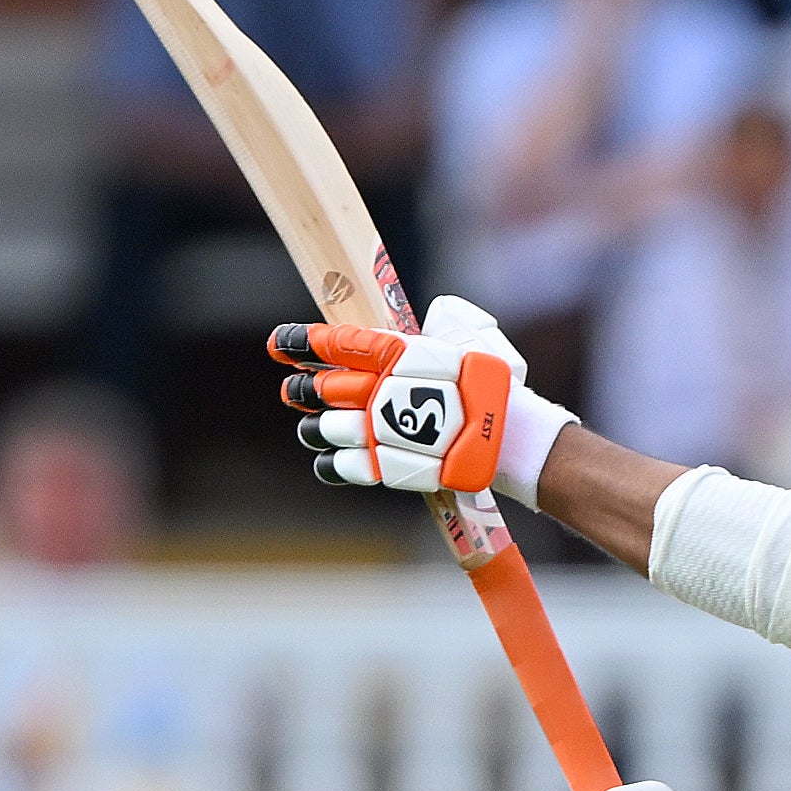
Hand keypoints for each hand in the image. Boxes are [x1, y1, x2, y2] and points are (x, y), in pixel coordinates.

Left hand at [275, 293, 573, 497]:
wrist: (511, 435)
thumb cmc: (492, 381)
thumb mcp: (465, 334)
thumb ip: (432, 325)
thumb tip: (415, 324)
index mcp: (396, 352)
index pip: (334, 343)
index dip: (298, 343)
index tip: (279, 345)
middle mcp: (380, 390)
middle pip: (318, 388)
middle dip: (300, 389)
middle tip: (296, 391)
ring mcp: (381, 430)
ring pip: (323, 429)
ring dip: (314, 428)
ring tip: (315, 426)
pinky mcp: (387, 465)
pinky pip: (341, 466)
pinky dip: (330, 463)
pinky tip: (328, 458)